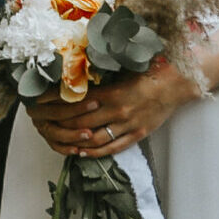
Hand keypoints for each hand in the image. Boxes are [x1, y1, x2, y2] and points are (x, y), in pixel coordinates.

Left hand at [25, 60, 201, 157]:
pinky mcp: (137, 134)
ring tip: (56, 137)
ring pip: (94, 138)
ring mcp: (128, 125)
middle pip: (80, 121)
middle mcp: (118, 111)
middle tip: (40, 119)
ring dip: (72, 139)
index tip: (39, 100)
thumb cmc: (152, 70)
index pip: (76, 100)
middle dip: (56, 120)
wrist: (179, 83)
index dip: (55, 102)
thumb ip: (103, 73)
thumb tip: (78, 69)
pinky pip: (112, 148)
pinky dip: (94, 152)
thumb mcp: (125, 67)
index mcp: (113, 92)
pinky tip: (81, 151)